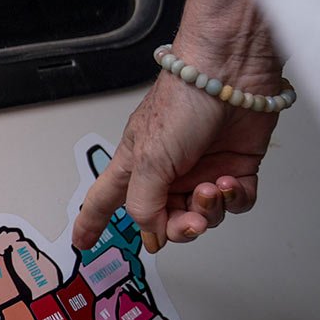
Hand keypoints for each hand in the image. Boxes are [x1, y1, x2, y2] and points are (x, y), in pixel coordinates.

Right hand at [72, 66, 279, 252]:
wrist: (232, 76)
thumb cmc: (184, 100)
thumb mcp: (150, 159)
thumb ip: (144, 202)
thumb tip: (152, 230)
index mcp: (135, 166)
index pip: (105, 200)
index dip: (92, 222)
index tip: (83, 242)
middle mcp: (167, 171)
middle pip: (164, 220)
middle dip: (178, 227)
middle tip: (189, 222)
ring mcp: (201, 170)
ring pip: (204, 216)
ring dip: (210, 210)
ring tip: (212, 189)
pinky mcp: (235, 166)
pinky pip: (236, 203)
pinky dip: (235, 200)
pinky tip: (231, 183)